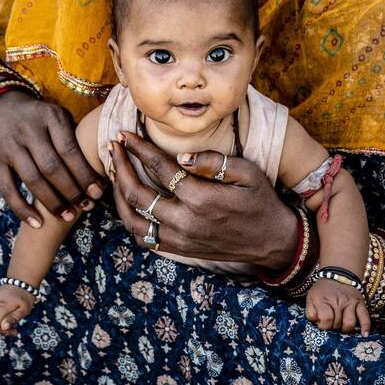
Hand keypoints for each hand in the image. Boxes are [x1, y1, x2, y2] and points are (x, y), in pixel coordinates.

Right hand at [0, 89, 105, 227]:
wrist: (0, 108)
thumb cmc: (42, 120)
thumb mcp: (60, 117)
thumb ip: (77, 139)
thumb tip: (104, 173)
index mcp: (51, 117)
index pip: (70, 150)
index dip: (85, 174)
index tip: (98, 192)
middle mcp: (28, 130)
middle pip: (52, 167)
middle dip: (72, 191)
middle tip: (86, 206)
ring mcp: (9, 145)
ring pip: (32, 180)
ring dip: (52, 203)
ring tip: (68, 216)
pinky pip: (8, 190)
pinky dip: (22, 209)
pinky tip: (38, 223)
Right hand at [0, 284, 35, 338]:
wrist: (21, 281)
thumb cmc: (25, 297)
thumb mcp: (24, 309)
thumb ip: (14, 318)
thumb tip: (4, 328)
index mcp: (3, 304)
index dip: (2, 330)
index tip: (14, 332)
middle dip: (0, 330)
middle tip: (13, 332)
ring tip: (2, 335)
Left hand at [108, 131, 296, 270]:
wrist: (270, 240)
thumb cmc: (260, 200)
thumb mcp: (247, 173)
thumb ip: (213, 162)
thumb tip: (181, 155)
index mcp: (201, 199)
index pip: (159, 168)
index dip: (139, 149)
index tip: (125, 134)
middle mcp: (185, 222)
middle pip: (137, 193)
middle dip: (120, 167)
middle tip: (113, 147)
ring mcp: (179, 239)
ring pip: (133, 220)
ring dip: (118, 195)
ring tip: (114, 173)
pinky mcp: (179, 249)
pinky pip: (144, 238)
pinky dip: (130, 220)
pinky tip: (128, 201)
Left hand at [305, 278, 370, 335]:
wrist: (338, 274)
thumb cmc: (323, 290)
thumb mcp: (311, 297)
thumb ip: (310, 312)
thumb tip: (315, 322)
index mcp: (324, 299)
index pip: (326, 319)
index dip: (323, 326)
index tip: (322, 324)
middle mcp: (338, 301)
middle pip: (337, 323)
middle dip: (333, 328)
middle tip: (332, 324)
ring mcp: (350, 302)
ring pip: (350, 323)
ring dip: (345, 329)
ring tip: (342, 328)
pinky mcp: (360, 303)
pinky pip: (365, 317)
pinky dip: (365, 326)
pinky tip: (364, 334)